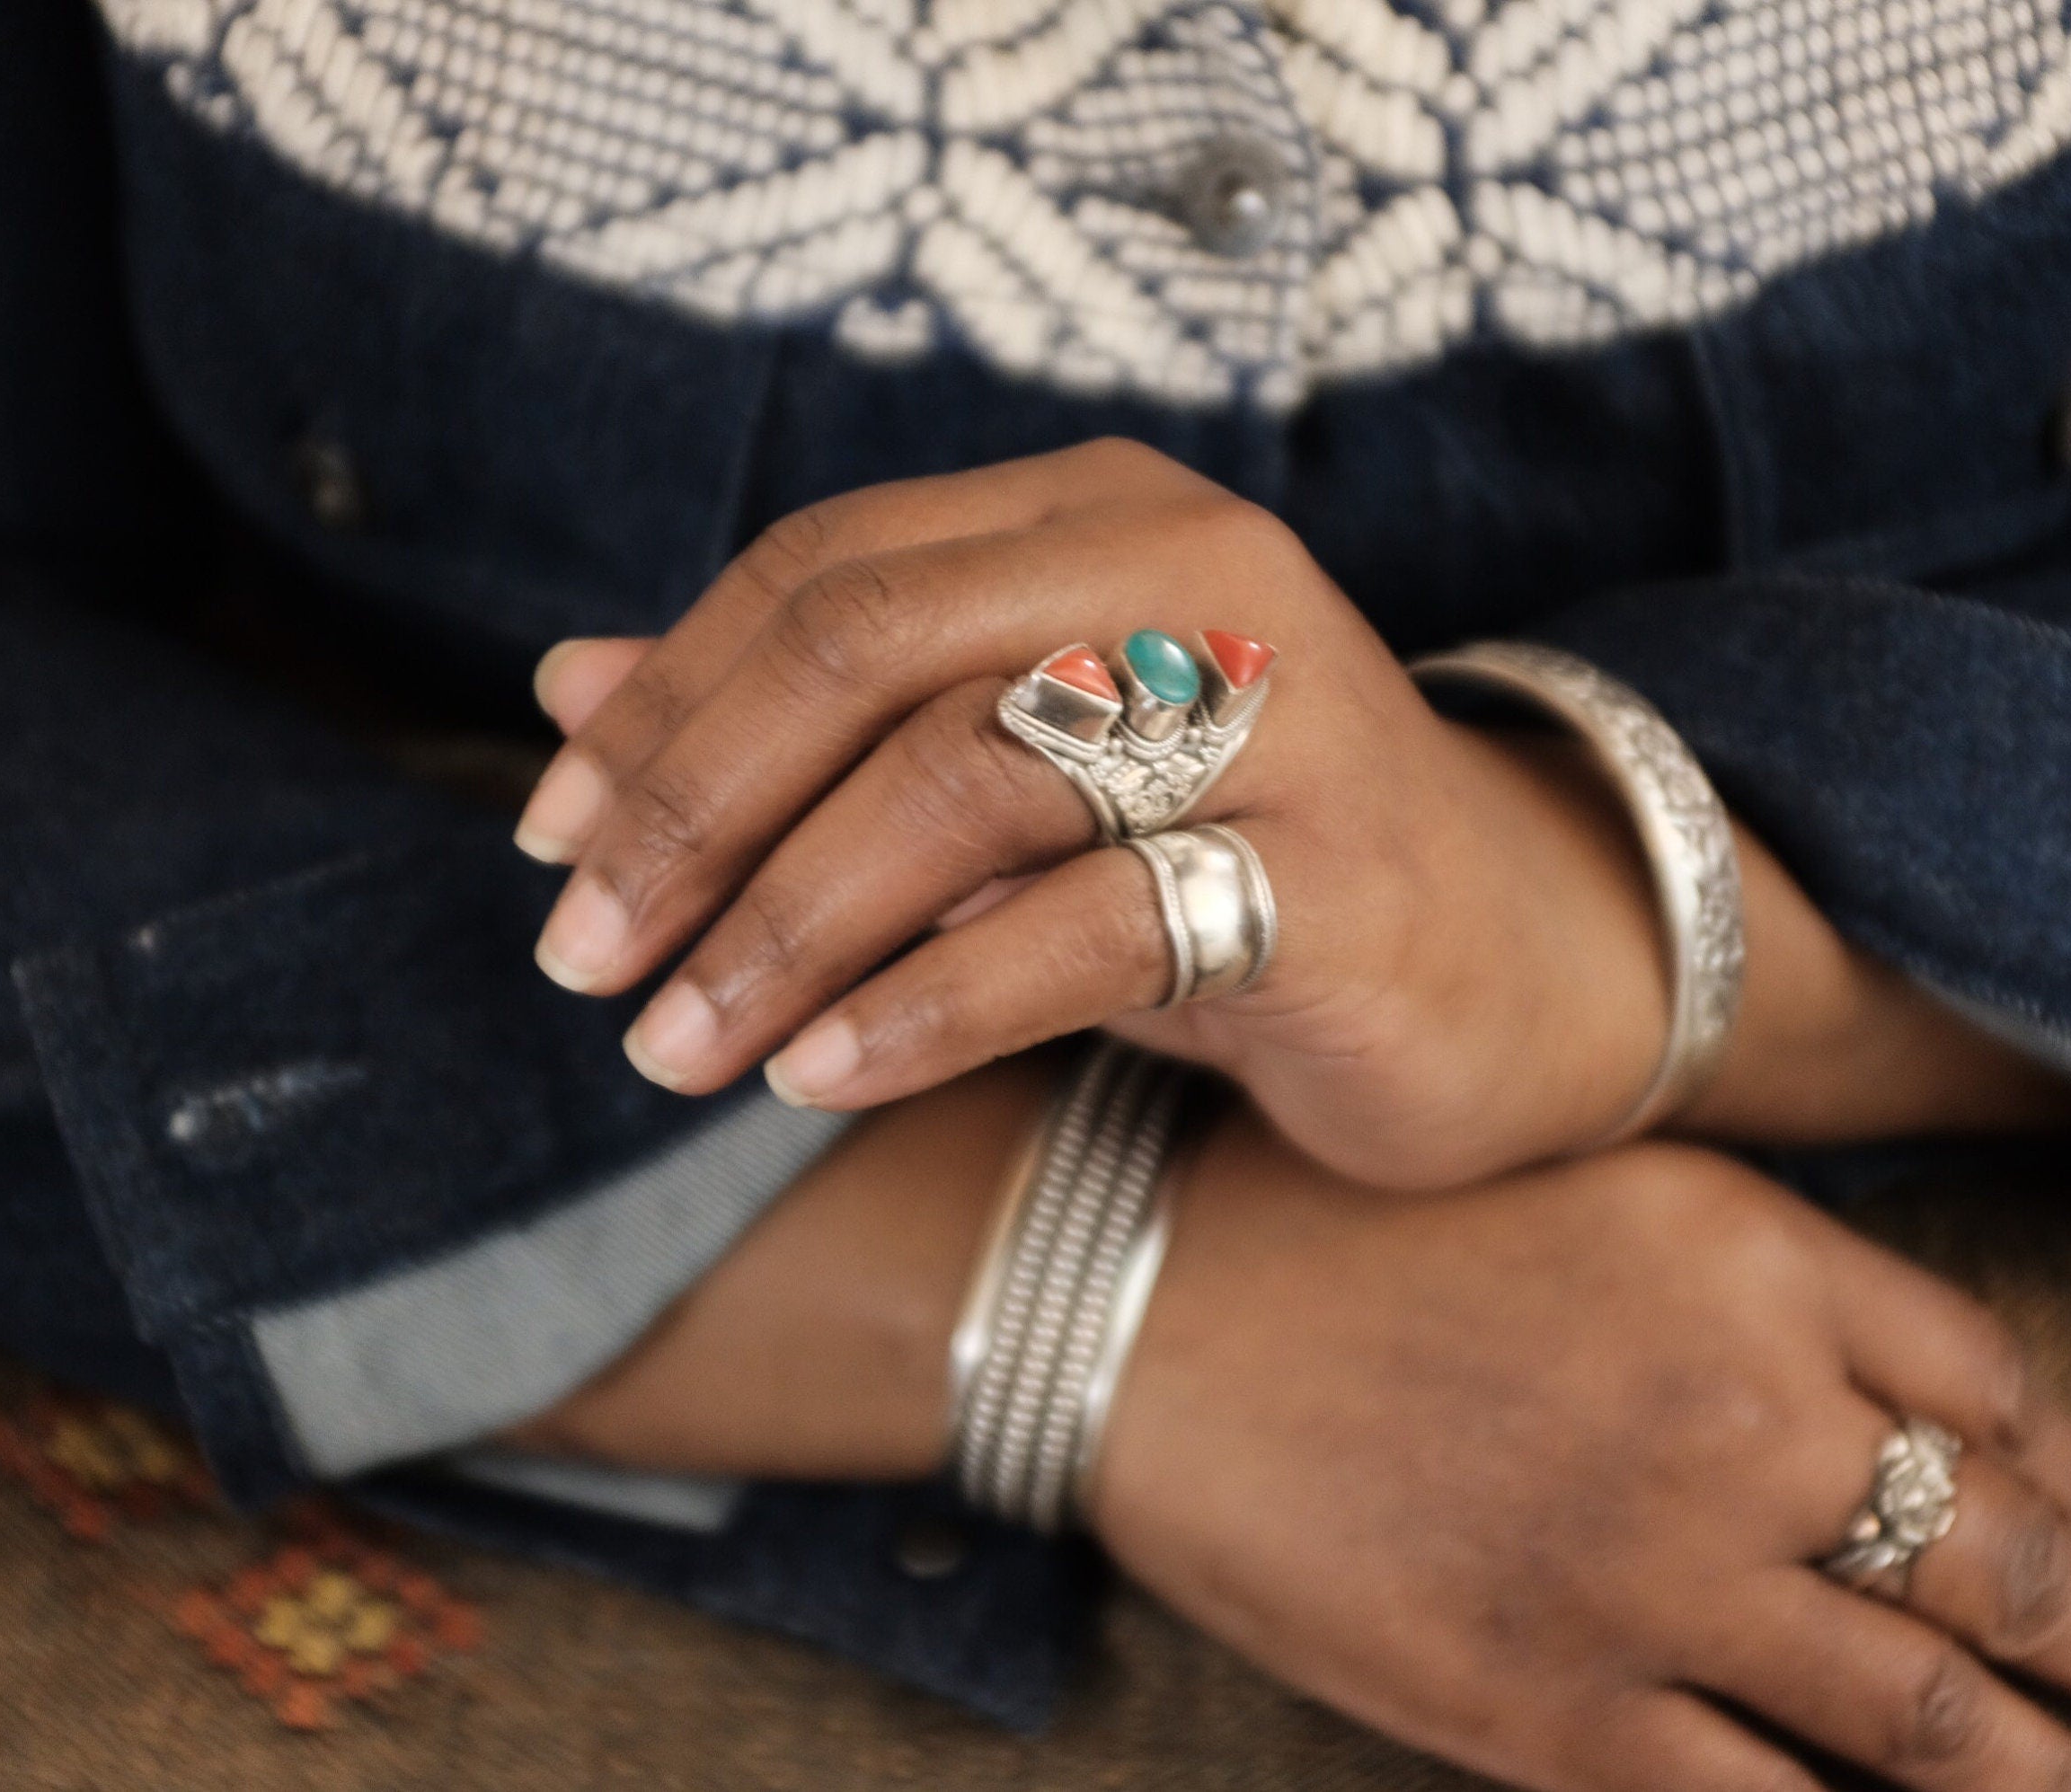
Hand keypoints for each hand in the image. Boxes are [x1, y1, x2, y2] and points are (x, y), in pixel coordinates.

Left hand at [515, 437, 1681, 1186]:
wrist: (1523, 969)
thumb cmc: (1230, 865)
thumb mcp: (1009, 783)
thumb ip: (810, 727)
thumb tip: (559, 693)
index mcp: (1099, 514)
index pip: (825, 573)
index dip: (664, 704)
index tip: (547, 841)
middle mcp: (1197, 570)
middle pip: (870, 652)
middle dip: (692, 813)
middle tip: (582, 958)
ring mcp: (1285, 710)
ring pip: (965, 782)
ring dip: (784, 927)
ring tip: (678, 1050)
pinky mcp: (1338, 871)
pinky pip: (1086, 924)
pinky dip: (926, 1004)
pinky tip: (821, 1075)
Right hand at [1095, 1129, 2070, 1791]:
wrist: (1141, 1304)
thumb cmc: (1347, 1223)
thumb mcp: (1584, 1189)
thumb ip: (1762, 1285)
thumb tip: (1939, 1424)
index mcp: (1751, 1263)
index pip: (1995, 1394)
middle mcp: (1739, 1417)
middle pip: (2004, 1566)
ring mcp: (1650, 1574)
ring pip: (1922, 1716)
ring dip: (2061, 1779)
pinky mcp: (1546, 1703)